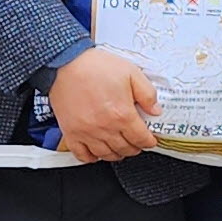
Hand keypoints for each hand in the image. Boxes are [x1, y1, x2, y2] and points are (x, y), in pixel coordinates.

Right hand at [50, 47, 157, 162]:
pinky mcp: (70, 132)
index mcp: (122, 114)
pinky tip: (97, 153)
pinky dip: (91, 158)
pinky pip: (82, 155)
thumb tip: (155, 110)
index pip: (141, 138)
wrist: (66, 63)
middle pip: (125, 148)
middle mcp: (105, 127)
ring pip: (106, 155)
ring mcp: (86, 132)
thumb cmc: (95, 67)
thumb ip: (147, 94)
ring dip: (116, 154)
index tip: (150, 140)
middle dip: (135, 148)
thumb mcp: (131, 73)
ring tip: (120, 148)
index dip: (149, 141)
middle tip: (137, 143)